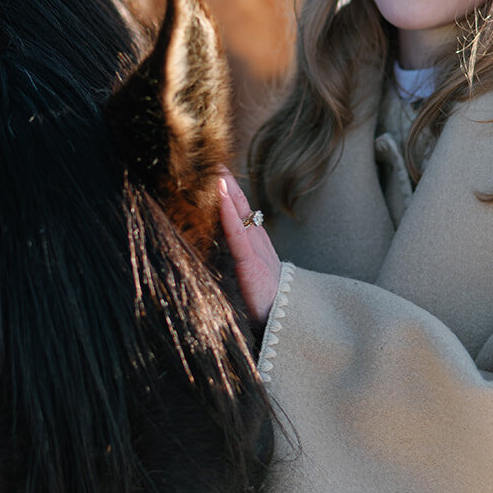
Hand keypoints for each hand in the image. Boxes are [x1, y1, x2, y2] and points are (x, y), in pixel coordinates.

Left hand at [219, 168, 282, 323]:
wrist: (284, 329)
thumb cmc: (263, 312)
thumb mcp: (245, 287)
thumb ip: (233, 274)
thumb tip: (208, 265)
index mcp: (256, 251)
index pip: (241, 218)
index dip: (231, 197)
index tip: (219, 177)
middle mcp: (257, 247)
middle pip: (242, 209)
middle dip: (229, 186)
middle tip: (215, 163)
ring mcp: (255, 253)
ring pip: (239, 216)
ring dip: (227, 192)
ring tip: (216, 170)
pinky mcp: (250, 264)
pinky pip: (237, 234)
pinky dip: (229, 212)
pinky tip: (221, 193)